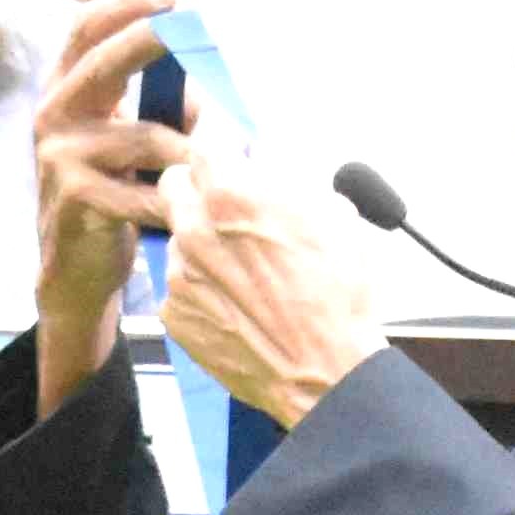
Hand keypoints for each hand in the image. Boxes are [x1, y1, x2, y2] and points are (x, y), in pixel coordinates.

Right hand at [29, 0, 190, 406]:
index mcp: (67, 92)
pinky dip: (172, 199)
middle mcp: (54, 115)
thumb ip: (158, 104)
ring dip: (187, 151)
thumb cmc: (113, 197)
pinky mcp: (73, 197)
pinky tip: (185, 210)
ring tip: (212, 168)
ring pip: (141, 136)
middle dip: (149, 40)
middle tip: (190, 26)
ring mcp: (58, 156)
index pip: (85, 29)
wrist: (76, 271)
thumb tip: (211, 71)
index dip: (125, 5)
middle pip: (101, 63)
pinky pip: (140, 189)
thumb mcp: (129, 141)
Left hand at [155, 155, 393, 427]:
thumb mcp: (332, 213)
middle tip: (231, 207)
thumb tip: (268, 159)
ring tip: (248, 272)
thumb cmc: (339, 296)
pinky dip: (203, 288)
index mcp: (231, 193)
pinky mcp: (175, 314)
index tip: (230, 152)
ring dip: (203, 242)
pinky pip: (180, 284)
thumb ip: (287, 177)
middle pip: (175, 183)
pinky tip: (239, 304)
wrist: (327, 373)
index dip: (222, 146)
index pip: (204, 141)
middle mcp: (194, 228)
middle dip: (200, 187)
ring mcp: (180, 274)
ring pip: (178, 237)